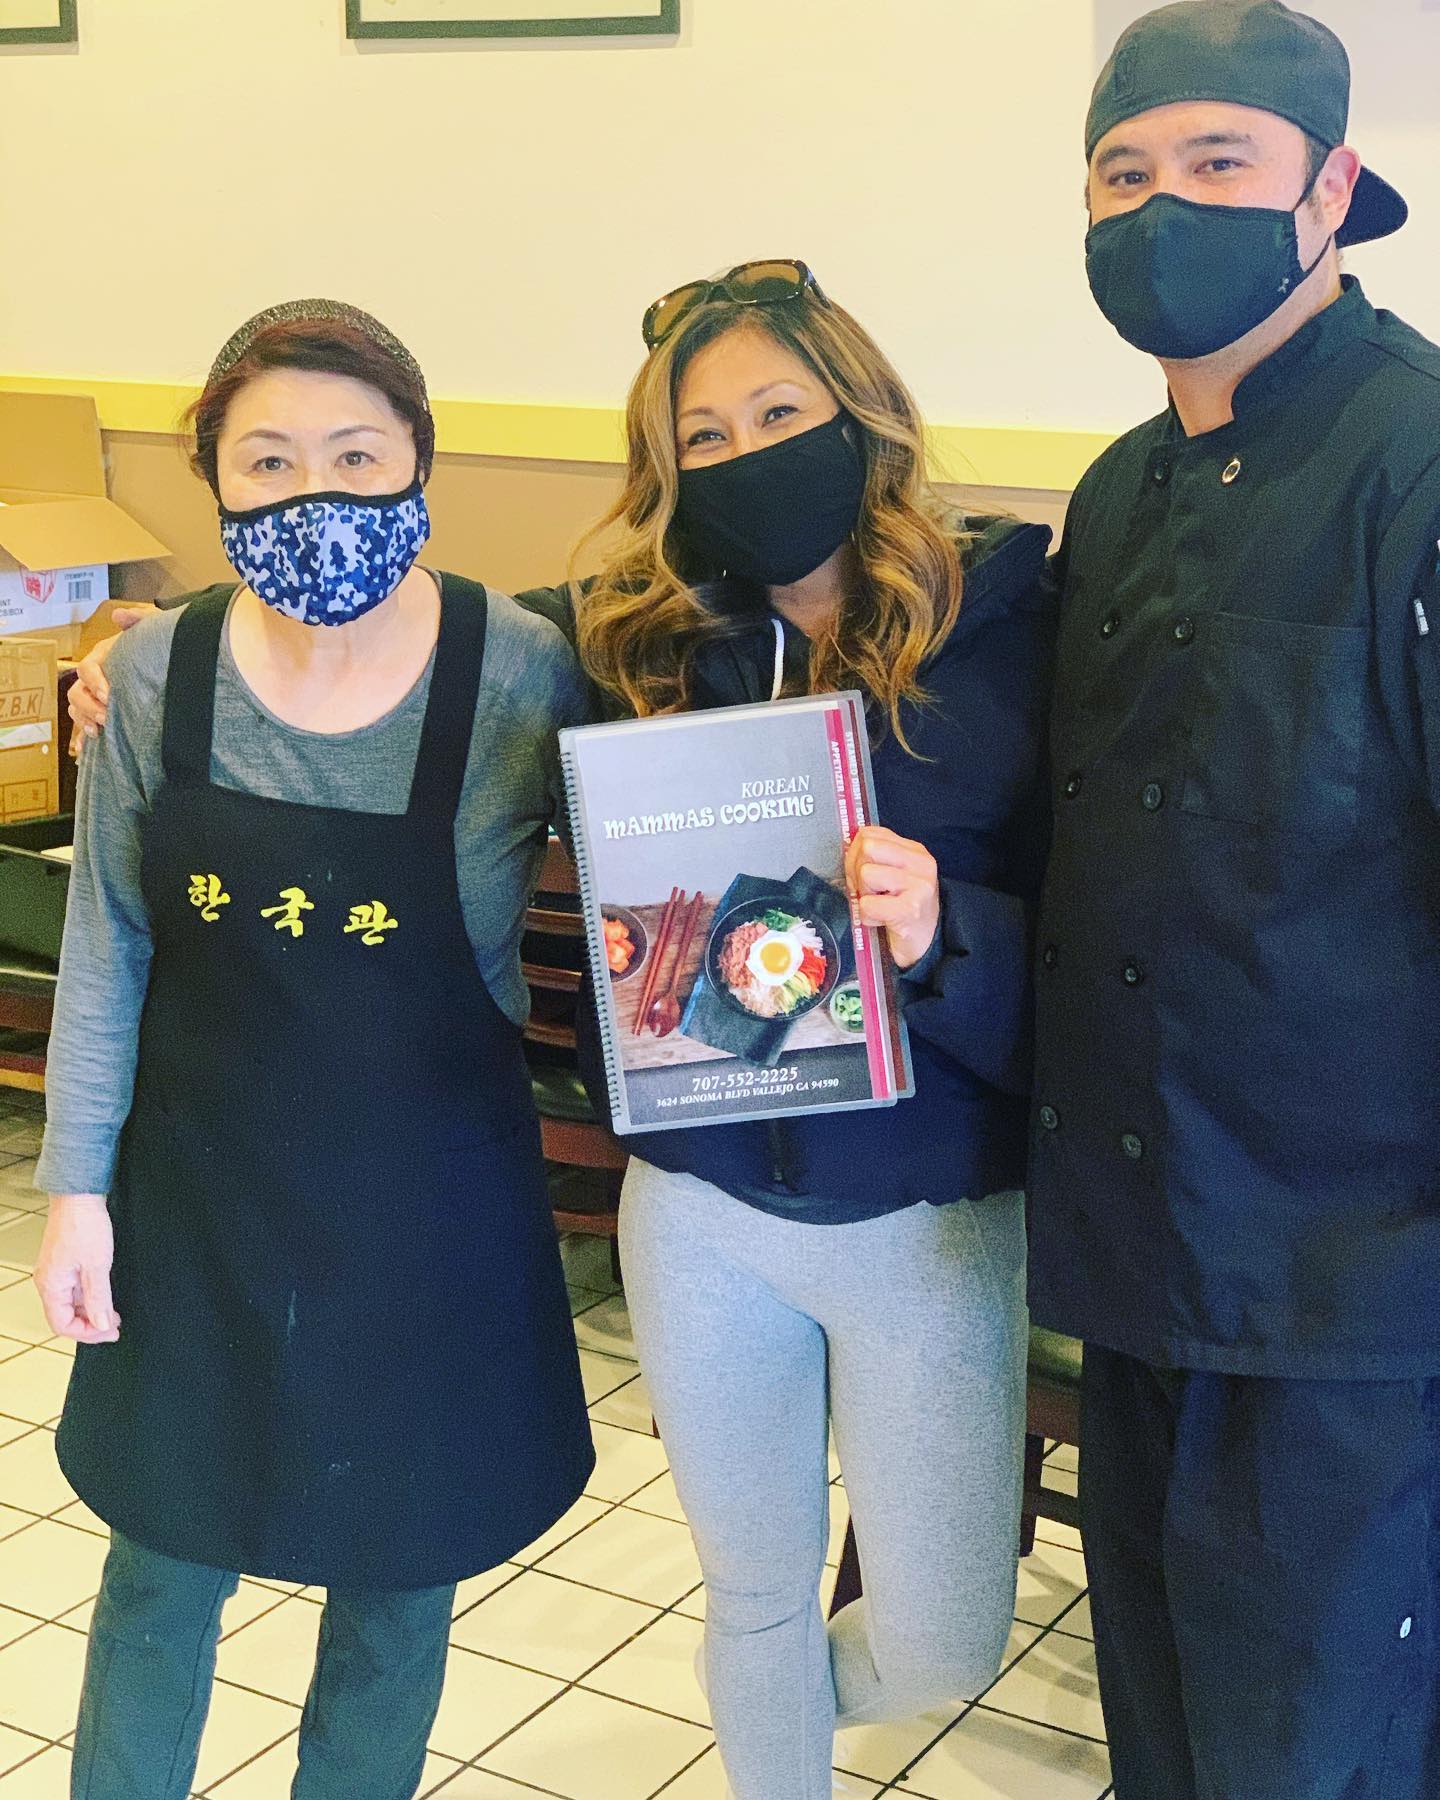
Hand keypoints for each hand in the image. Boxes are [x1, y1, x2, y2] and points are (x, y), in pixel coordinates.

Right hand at [34, 1196, 119, 1343]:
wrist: (80, 1194)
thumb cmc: (83, 1224)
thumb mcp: (97, 1265)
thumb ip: (99, 1298)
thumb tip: (102, 1324)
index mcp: (51, 1286)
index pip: (62, 1325)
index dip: (87, 1333)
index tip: (110, 1332)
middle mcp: (50, 1281)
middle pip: (66, 1316)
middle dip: (91, 1325)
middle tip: (115, 1326)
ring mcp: (58, 1272)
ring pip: (72, 1303)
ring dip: (92, 1311)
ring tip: (114, 1313)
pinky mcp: (67, 1263)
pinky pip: (76, 1289)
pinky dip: (90, 1296)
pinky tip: (106, 1295)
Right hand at [67, 607, 152, 758]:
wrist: (170, 661)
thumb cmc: (157, 644)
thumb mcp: (153, 627)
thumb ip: (139, 618)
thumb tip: (120, 614)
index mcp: (102, 657)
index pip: (87, 668)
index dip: (94, 681)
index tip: (108, 694)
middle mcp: (95, 678)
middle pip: (76, 692)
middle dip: (89, 706)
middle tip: (107, 717)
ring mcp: (96, 697)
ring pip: (77, 710)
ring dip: (84, 721)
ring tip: (100, 732)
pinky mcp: (103, 713)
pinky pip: (86, 727)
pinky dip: (84, 739)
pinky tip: (87, 750)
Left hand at [844, 825, 939, 970]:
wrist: (926, 943)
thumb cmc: (903, 909)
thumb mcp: (894, 874)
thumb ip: (875, 857)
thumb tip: (847, 845)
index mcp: (915, 851)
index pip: (869, 834)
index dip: (855, 855)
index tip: (861, 875)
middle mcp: (920, 863)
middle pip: (866, 848)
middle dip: (857, 872)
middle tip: (868, 892)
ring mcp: (918, 885)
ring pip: (866, 874)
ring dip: (864, 896)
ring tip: (879, 906)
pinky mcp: (909, 909)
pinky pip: (867, 904)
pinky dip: (867, 916)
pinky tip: (882, 921)